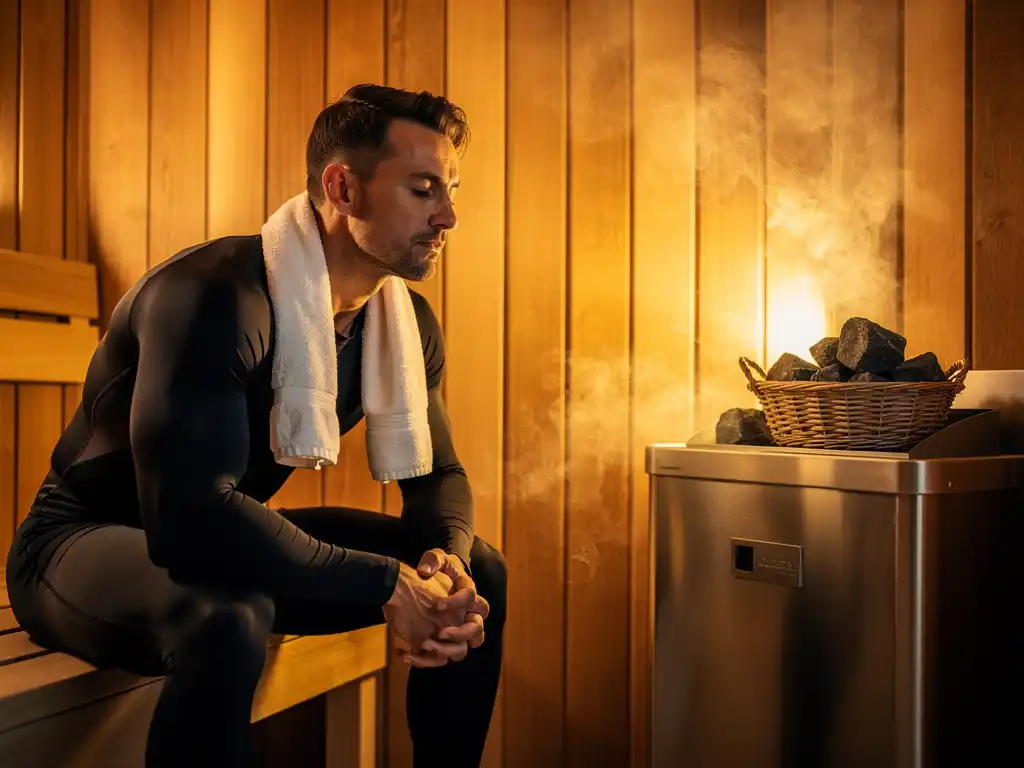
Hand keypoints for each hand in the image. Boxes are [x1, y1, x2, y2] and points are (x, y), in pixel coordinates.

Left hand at [402, 549, 488, 667]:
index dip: (458, 604)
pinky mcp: (434, 645)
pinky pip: (437, 660)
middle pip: (476, 632)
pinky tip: (404, 654)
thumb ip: (433, 560)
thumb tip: (426, 571)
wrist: (403, 589)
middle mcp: (463, 618)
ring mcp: (450, 634)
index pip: (474, 601)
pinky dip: (422, 660)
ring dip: (444, 651)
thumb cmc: (424, 574)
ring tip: (423, 644)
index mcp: (466, 597)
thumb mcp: (432, 559)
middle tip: (440, 632)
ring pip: (460, 651)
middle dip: (461, 634)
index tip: (437, 605)